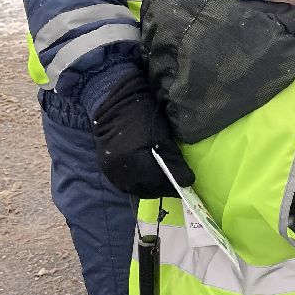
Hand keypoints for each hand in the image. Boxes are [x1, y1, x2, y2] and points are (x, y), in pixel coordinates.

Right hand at [91, 70, 194, 197]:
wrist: (115, 104)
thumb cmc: (143, 116)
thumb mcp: (163, 136)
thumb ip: (174, 160)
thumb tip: (187, 181)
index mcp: (136, 161)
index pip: (160, 183)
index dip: (176, 185)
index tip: (188, 182)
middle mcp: (121, 172)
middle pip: (148, 190)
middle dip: (164, 187)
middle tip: (177, 181)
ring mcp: (111, 172)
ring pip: (136, 189)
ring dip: (152, 187)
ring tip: (164, 180)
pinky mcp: (107, 170)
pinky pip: (125, 185)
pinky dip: (139, 183)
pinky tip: (148, 177)